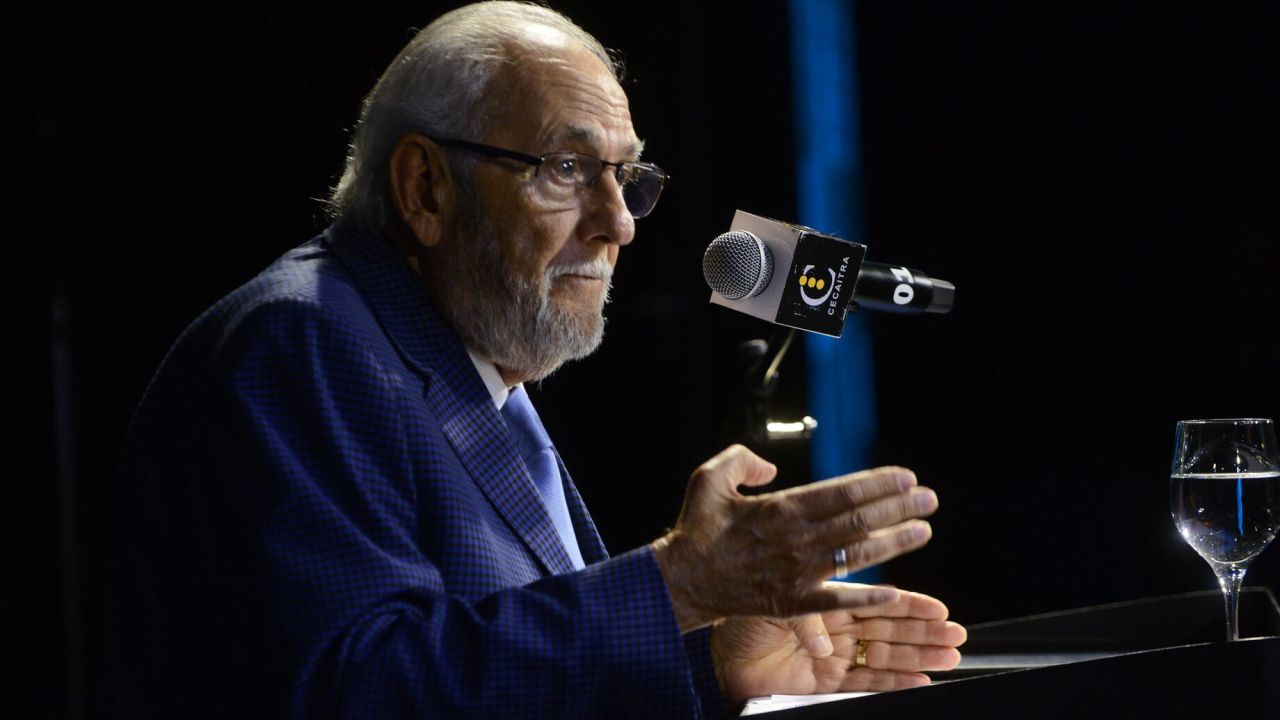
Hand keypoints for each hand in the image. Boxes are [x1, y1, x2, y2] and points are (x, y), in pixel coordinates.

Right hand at [652, 445, 936, 630]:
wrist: (683, 580)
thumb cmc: (697, 529)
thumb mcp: (709, 478)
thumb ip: (741, 461)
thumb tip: (770, 468)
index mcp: (779, 509)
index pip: (840, 492)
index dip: (877, 483)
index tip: (905, 477)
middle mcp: (795, 540)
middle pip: (858, 521)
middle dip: (898, 508)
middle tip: (929, 499)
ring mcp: (796, 573)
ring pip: (855, 555)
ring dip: (894, 543)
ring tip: (924, 531)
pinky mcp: (792, 602)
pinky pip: (836, 600)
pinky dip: (865, 597)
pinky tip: (894, 592)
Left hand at [710, 588, 965, 704]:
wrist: (713, 653)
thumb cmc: (739, 616)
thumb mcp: (779, 597)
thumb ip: (811, 604)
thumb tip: (837, 606)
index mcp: (826, 602)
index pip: (875, 601)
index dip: (908, 604)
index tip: (939, 606)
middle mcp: (834, 630)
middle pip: (889, 631)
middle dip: (924, 633)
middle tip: (958, 633)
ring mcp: (833, 657)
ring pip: (885, 657)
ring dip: (919, 657)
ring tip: (952, 656)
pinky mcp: (825, 684)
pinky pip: (865, 684)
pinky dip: (894, 683)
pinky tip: (921, 681)